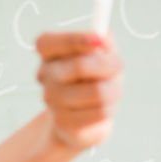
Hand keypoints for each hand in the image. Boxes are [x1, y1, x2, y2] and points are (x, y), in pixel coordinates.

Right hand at [35, 30, 123, 150]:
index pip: (47, 43)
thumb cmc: (95, 79)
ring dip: (113, 91)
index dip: (75, 40)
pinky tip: (102, 108)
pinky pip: (99, 112)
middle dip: (107, 68)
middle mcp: (44, 74)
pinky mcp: (64, 122)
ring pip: (97, 92)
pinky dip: (110, 109)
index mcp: (48, 51)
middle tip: (116, 69)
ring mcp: (51, 100)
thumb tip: (100, 39)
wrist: (87, 118)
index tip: (99, 41)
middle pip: (79, 67)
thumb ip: (103, 39)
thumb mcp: (104, 52)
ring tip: (109, 92)